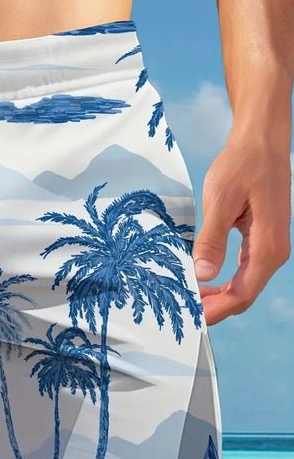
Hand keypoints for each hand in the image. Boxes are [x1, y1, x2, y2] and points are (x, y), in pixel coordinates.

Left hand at [192, 130, 290, 324]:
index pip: (242, 294)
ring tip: (189, 300)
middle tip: (183, 312)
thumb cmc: (242, 164)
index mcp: (267, 246)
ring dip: (218, 297)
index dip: (215, 310)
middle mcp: (274, 251)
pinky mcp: (262, 239)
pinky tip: (203, 282)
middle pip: (244, 295)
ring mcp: (270, 246)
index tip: (190, 317)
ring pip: (244, 285)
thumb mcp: (220, 199)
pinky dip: (224, 282)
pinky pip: (244, 271)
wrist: (261, 141)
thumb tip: (203, 273)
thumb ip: (212, 239)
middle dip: (214, 308)